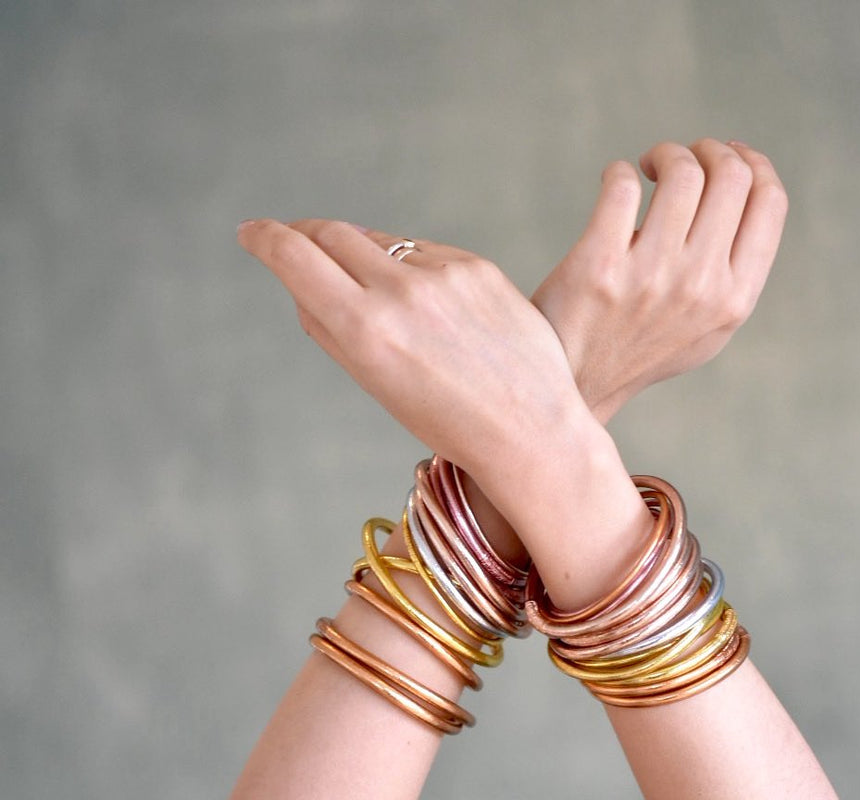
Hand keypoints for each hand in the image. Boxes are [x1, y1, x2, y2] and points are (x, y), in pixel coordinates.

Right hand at [236, 219, 593, 491]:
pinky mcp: (477, 267)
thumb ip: (331, 331)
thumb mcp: (376, 386)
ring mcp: (444, 274)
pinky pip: (426, 253)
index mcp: (365, 330)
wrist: (530, 430)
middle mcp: (401, 292)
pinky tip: (429, 305)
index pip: (294, 256)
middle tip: (294, 242)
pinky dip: (412, 269)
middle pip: (332, 234)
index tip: (252, 232)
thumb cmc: (448, 422)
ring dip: (364, 257)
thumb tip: (301, 284)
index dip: (264, 238)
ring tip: (378, 297)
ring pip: (381, 242)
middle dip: (305, 236)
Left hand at [531, 139, 787, 422]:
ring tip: (647, 168)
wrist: (577, 385)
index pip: (769, 203)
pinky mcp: (598, 266)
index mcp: (734, 300)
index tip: (727, 153)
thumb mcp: (707, 331)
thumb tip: (752, 192)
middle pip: (730, 175)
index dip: (753, 162)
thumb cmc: (641, 351)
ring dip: (665, 153)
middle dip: (707, 150)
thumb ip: (735, 276)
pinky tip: (615, 182)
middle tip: (677, 161)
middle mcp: (699, 287)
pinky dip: (619, 171)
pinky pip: (621, 185)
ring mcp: (650, 277)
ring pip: (683, 172)